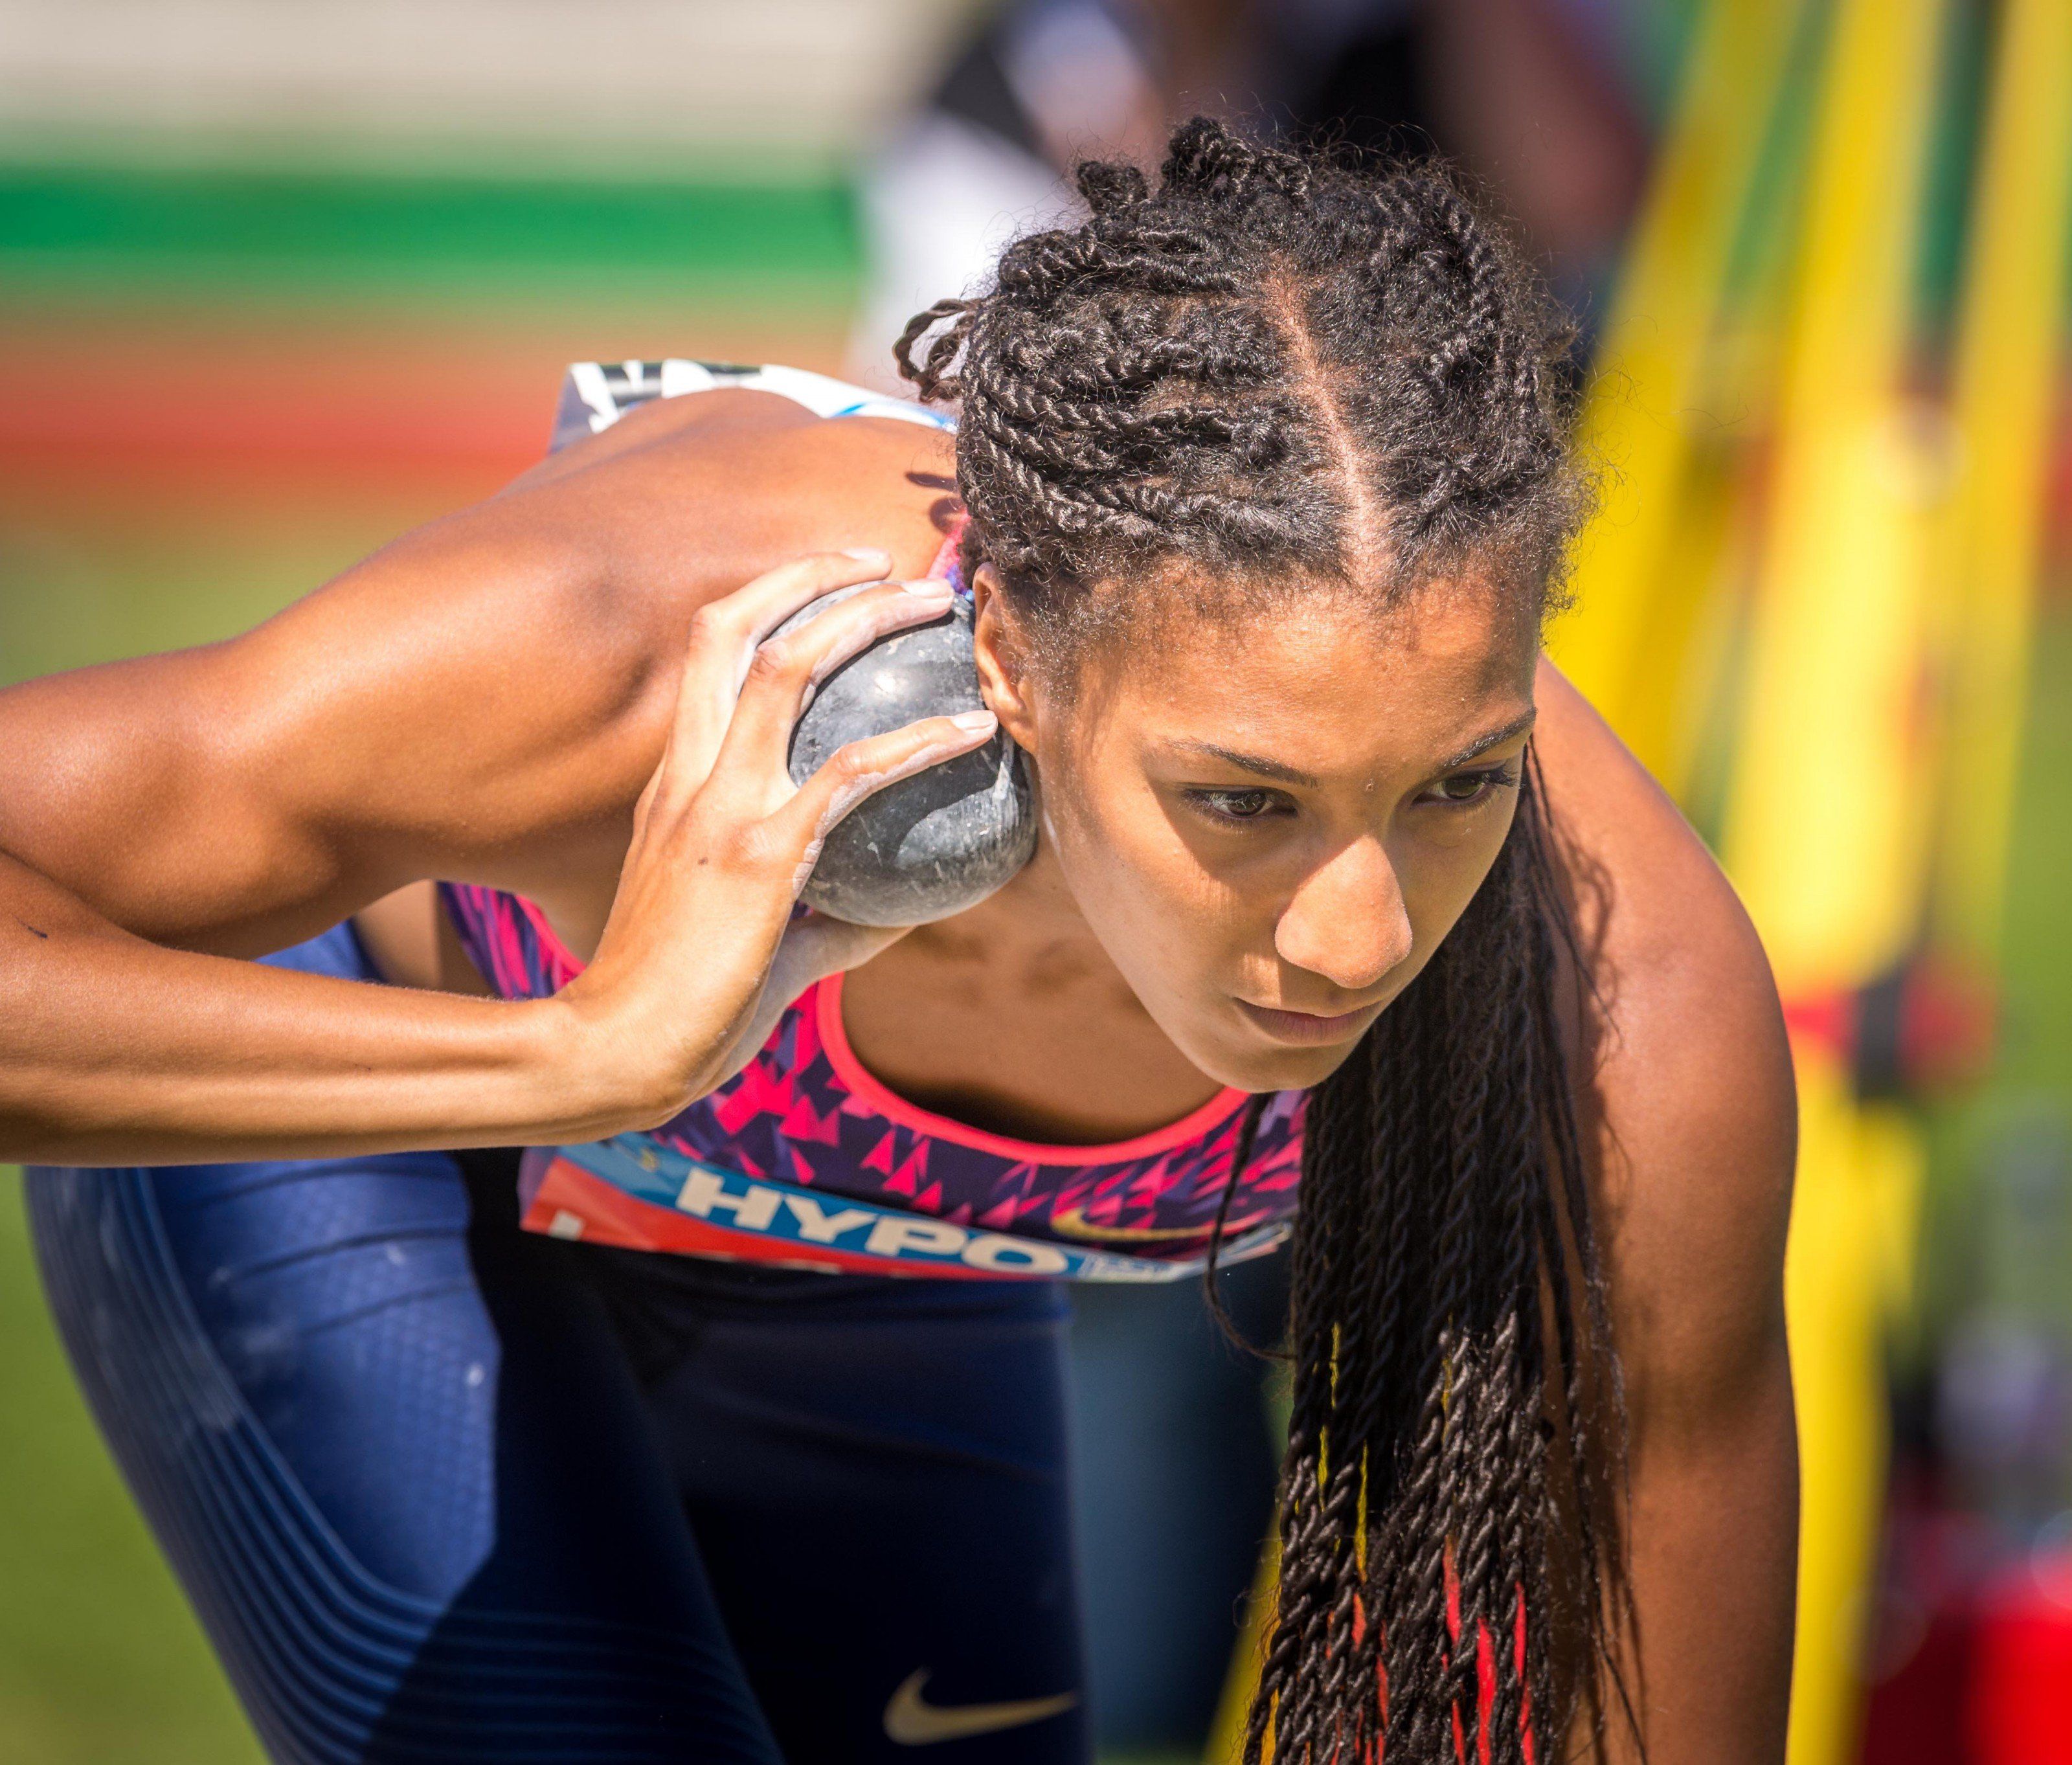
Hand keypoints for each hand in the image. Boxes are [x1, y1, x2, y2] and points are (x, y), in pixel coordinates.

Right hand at [557, 549, 992, 1128]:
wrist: (615, 1051)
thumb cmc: (677, 1009)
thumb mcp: (755, 945)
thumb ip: (822, 925)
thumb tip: (888, 921)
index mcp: (675, 786)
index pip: (710, 658)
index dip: (770, 601)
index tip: (835, 581)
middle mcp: (690, 777)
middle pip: (733, 628)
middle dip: (809, 576)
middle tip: (887, 564)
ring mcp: (720, 808)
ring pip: (788, 669)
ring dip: (864, 619)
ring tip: (934, 604)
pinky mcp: (761, 854)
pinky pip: (851, 773)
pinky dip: (919, 740)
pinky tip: (976, 732)